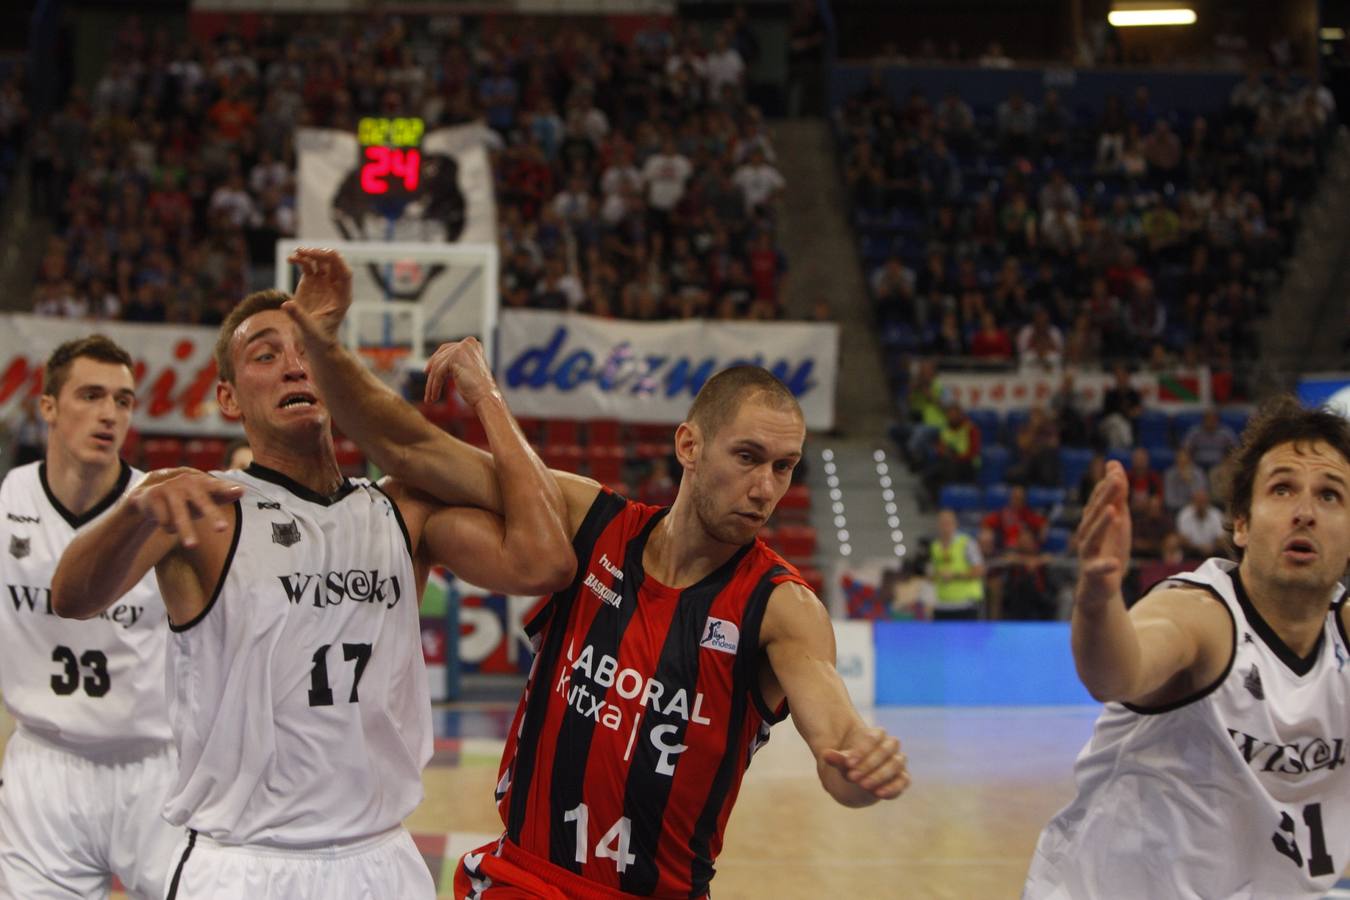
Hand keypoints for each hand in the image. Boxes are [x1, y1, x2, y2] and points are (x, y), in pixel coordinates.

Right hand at [128, 468, 242, 548]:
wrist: (150, 497)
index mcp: (202, 482)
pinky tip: (165, 523)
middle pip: (202, 501)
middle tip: (223, 528)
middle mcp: (186, 482)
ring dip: (186, 530)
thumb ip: (224, 495)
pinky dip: (168, 527)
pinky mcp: (154, 496)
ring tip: (192, 546)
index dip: (227, 489)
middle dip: (212, 515)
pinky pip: (164, 520)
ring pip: (180, 514)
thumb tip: (242, 490)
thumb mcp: (205, 499)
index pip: (217, 487)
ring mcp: (169, 488)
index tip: (240, 491)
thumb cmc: (187, 500)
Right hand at [282, 248, 353, 345]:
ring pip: (320, 261)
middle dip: (320, 255)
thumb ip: (299, 317)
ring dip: (310, 254)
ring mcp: (323, 283)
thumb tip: (286, 304)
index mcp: (342, 297)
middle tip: (305, 252)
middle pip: (333, 263)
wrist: (314, 341)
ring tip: (297, 252)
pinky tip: (290, 259)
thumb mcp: (309, 330)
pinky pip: (307, 265)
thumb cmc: (317, 338)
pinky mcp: (311, 282)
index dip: (337, 262)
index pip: (345, 274)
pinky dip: (300, 260)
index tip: (325, 255)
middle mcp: (335, 287)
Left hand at [423, 337, 498, 406]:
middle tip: (426, 383)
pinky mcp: (455, 358)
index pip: (447, 348)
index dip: (436, 359)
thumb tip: (435, 363)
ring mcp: (462, 348)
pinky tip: (434, 397)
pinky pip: (438, 373)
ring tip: (430, 398)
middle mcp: (468, 343)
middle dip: (432, 371)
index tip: (428, 371)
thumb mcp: (466, 370)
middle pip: (440, 356)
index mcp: (472, 343)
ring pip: (438, 367)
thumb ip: (455, 363)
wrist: (487, 397)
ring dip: (432, 384)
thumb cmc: (478, 389)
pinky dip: (435, 386)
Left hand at [821, 725, 909, 800]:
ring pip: (896, 764)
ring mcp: (898, 761)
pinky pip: (904, 781)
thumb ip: (836, 758)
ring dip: (880, 775)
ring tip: (864, 785)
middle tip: (853, 777)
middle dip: (869, 764)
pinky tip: (878, 793)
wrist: (857, 780)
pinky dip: (893, 787)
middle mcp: (891, 745)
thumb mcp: (842, 762)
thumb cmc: (850, 765)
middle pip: (886, 749)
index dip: (862, 750)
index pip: (873, 737)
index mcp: (876, 734)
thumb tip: (826, 754)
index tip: (848, 763)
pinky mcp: (903, 778)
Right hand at [1074, 461, 1130, 609]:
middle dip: (1105, 497)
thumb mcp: (1117, 521)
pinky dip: (1105, 566)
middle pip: (1094, 514)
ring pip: (1092, 538)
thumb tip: (1114, 465)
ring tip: (1113, 511)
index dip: (1107, 485)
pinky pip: (1097, 569)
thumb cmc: (1108, 550)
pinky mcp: (1093, 574)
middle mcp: (1087, 535)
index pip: (1098, 500)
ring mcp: (1088, 554)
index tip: (1116, 468)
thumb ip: (1116, 496)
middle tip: (1117, 480)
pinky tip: (1115, 563)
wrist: (1099, 588)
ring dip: (1101, 525)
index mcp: (1093, 522)